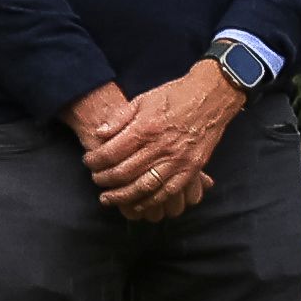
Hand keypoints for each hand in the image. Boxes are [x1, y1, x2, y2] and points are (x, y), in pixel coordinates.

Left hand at [78, 62, 240, 212]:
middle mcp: (160, 147)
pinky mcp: (192, 168)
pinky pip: (169, 191)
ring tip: (109, 198)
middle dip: (104, 180)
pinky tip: (139, 204)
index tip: (88, 162)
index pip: (110, 154)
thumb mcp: (141, 100)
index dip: (94, 161)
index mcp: (145, 129)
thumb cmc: (174, 96)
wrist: (211, 97)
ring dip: (123, 196)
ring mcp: (178, 160)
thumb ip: (119, 118)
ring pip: (144, 187)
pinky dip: (152, 201)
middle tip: (96, 180)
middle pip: (123, 173)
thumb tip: (99, 134)